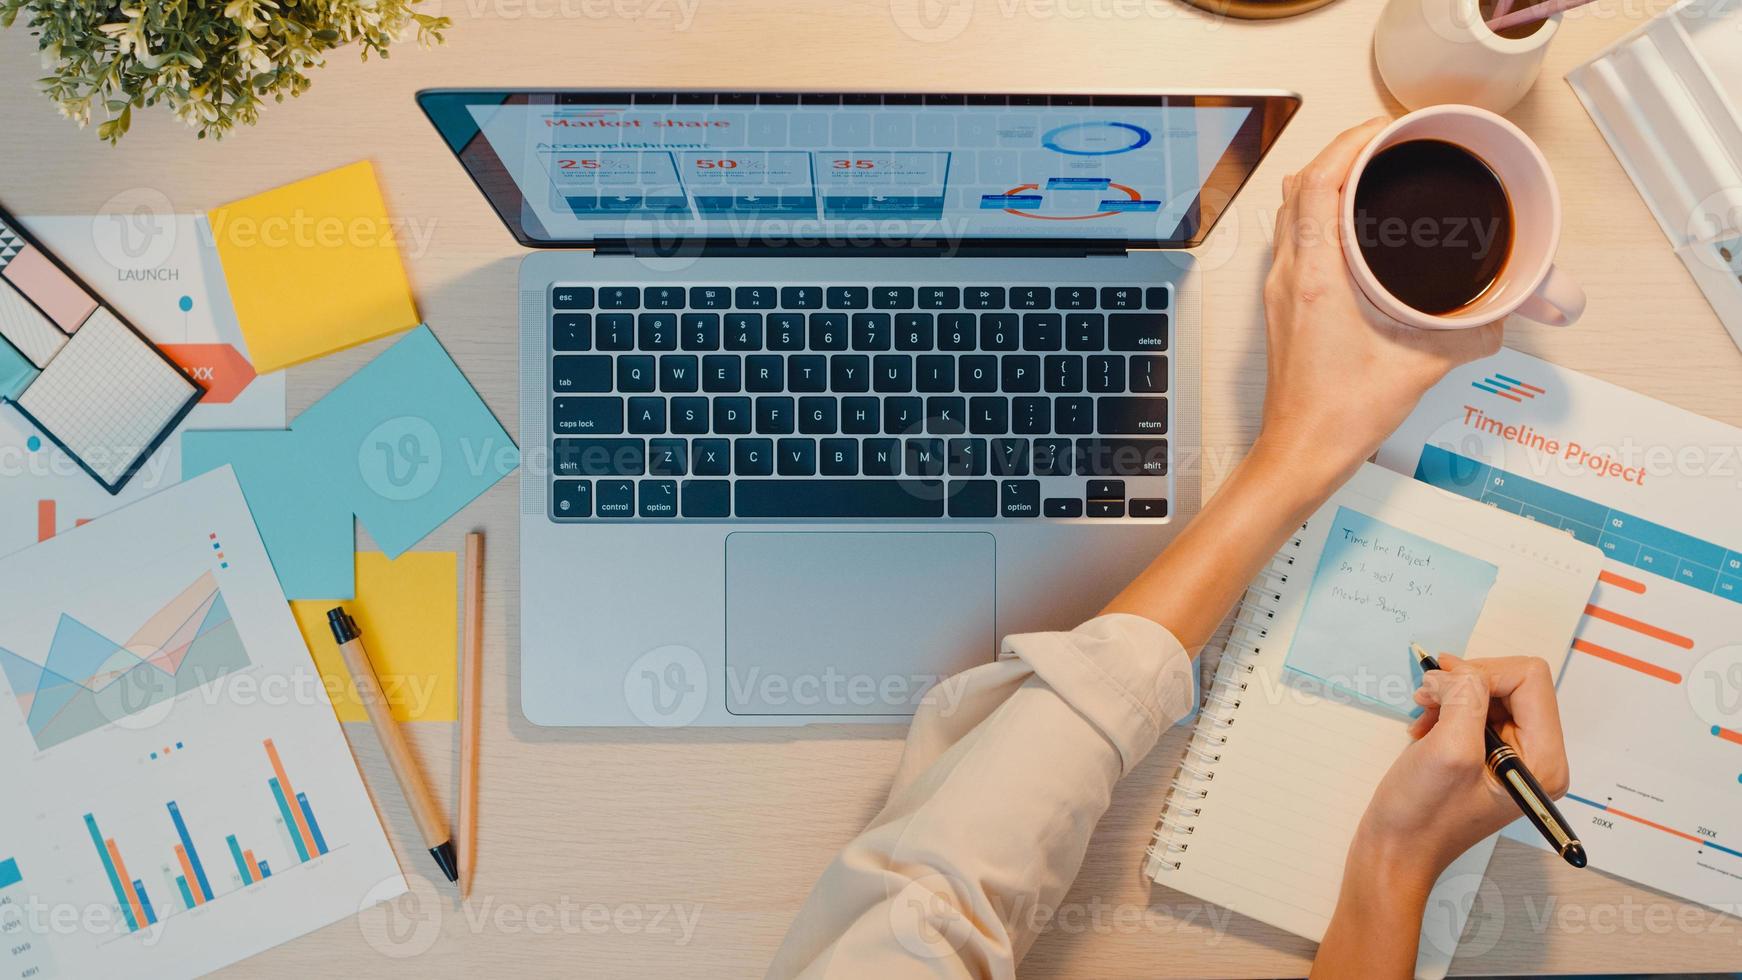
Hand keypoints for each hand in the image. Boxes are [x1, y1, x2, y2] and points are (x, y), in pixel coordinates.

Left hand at [1257, 118, 1504, 490]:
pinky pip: (1295, 236)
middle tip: (1386, 144)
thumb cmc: (1341, 415)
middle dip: (1341, 153)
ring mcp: (1281, 288)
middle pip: (1300, 186)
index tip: (1386, 129)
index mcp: (1315, 279)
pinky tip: (1353, 223)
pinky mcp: (1284, 302)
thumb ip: (1473, 333)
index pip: (1316, 184)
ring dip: (1326, 181)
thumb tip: (1507, 310)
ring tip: (1371, 172)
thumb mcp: (1422, 366)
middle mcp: (1289, 276)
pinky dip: (1319, 213)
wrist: (1301, 451)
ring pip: (1292, 210)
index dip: (1348, 143)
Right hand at [1358, 654, 1571, 885]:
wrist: (1398, 850)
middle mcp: (1537, 755)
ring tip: (1423, 710)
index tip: (1443, 685)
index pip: (1529, 680)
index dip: (1483, 672)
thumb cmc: (1423, 815)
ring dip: (1453, 692)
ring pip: (1493, 692)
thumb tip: (1461, 671)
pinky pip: (1478, 710)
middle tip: (1426, 694)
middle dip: (1467, 680)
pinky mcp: (1490, 756)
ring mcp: (1514, 756)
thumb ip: (1466, 699)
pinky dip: (1448, 707)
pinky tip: (1426, 724)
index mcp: (1542, 758)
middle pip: (1514, 682)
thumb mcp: (1448, 750)